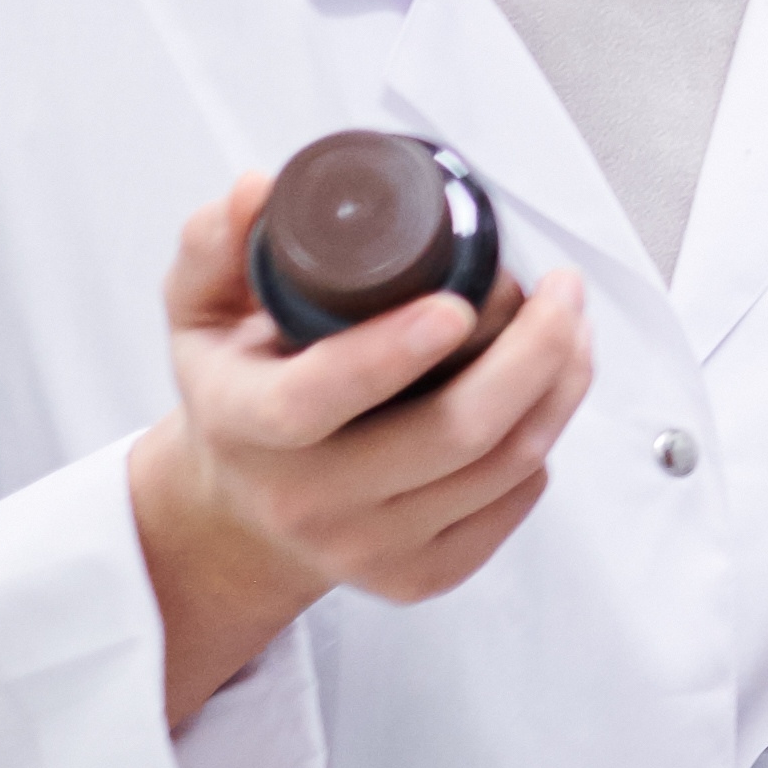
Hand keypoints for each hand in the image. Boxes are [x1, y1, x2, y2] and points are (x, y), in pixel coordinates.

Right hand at [125, 185, 593, 726]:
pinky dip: (545, 437)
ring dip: (558, 387)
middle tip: (562, 290)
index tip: (457, 302)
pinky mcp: (418, 576)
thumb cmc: (236, 394)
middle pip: (451, 435)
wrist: (239, 513)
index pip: (318, 399)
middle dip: (533, 354)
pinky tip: (546, 393)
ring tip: (571, 326)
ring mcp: (366, 549)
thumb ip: (214, 246)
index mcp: (247, 427)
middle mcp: (306, 501)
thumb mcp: (197, 316)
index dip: (393, 351)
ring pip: (502, 467)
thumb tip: (256, 190)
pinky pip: (514, 503)